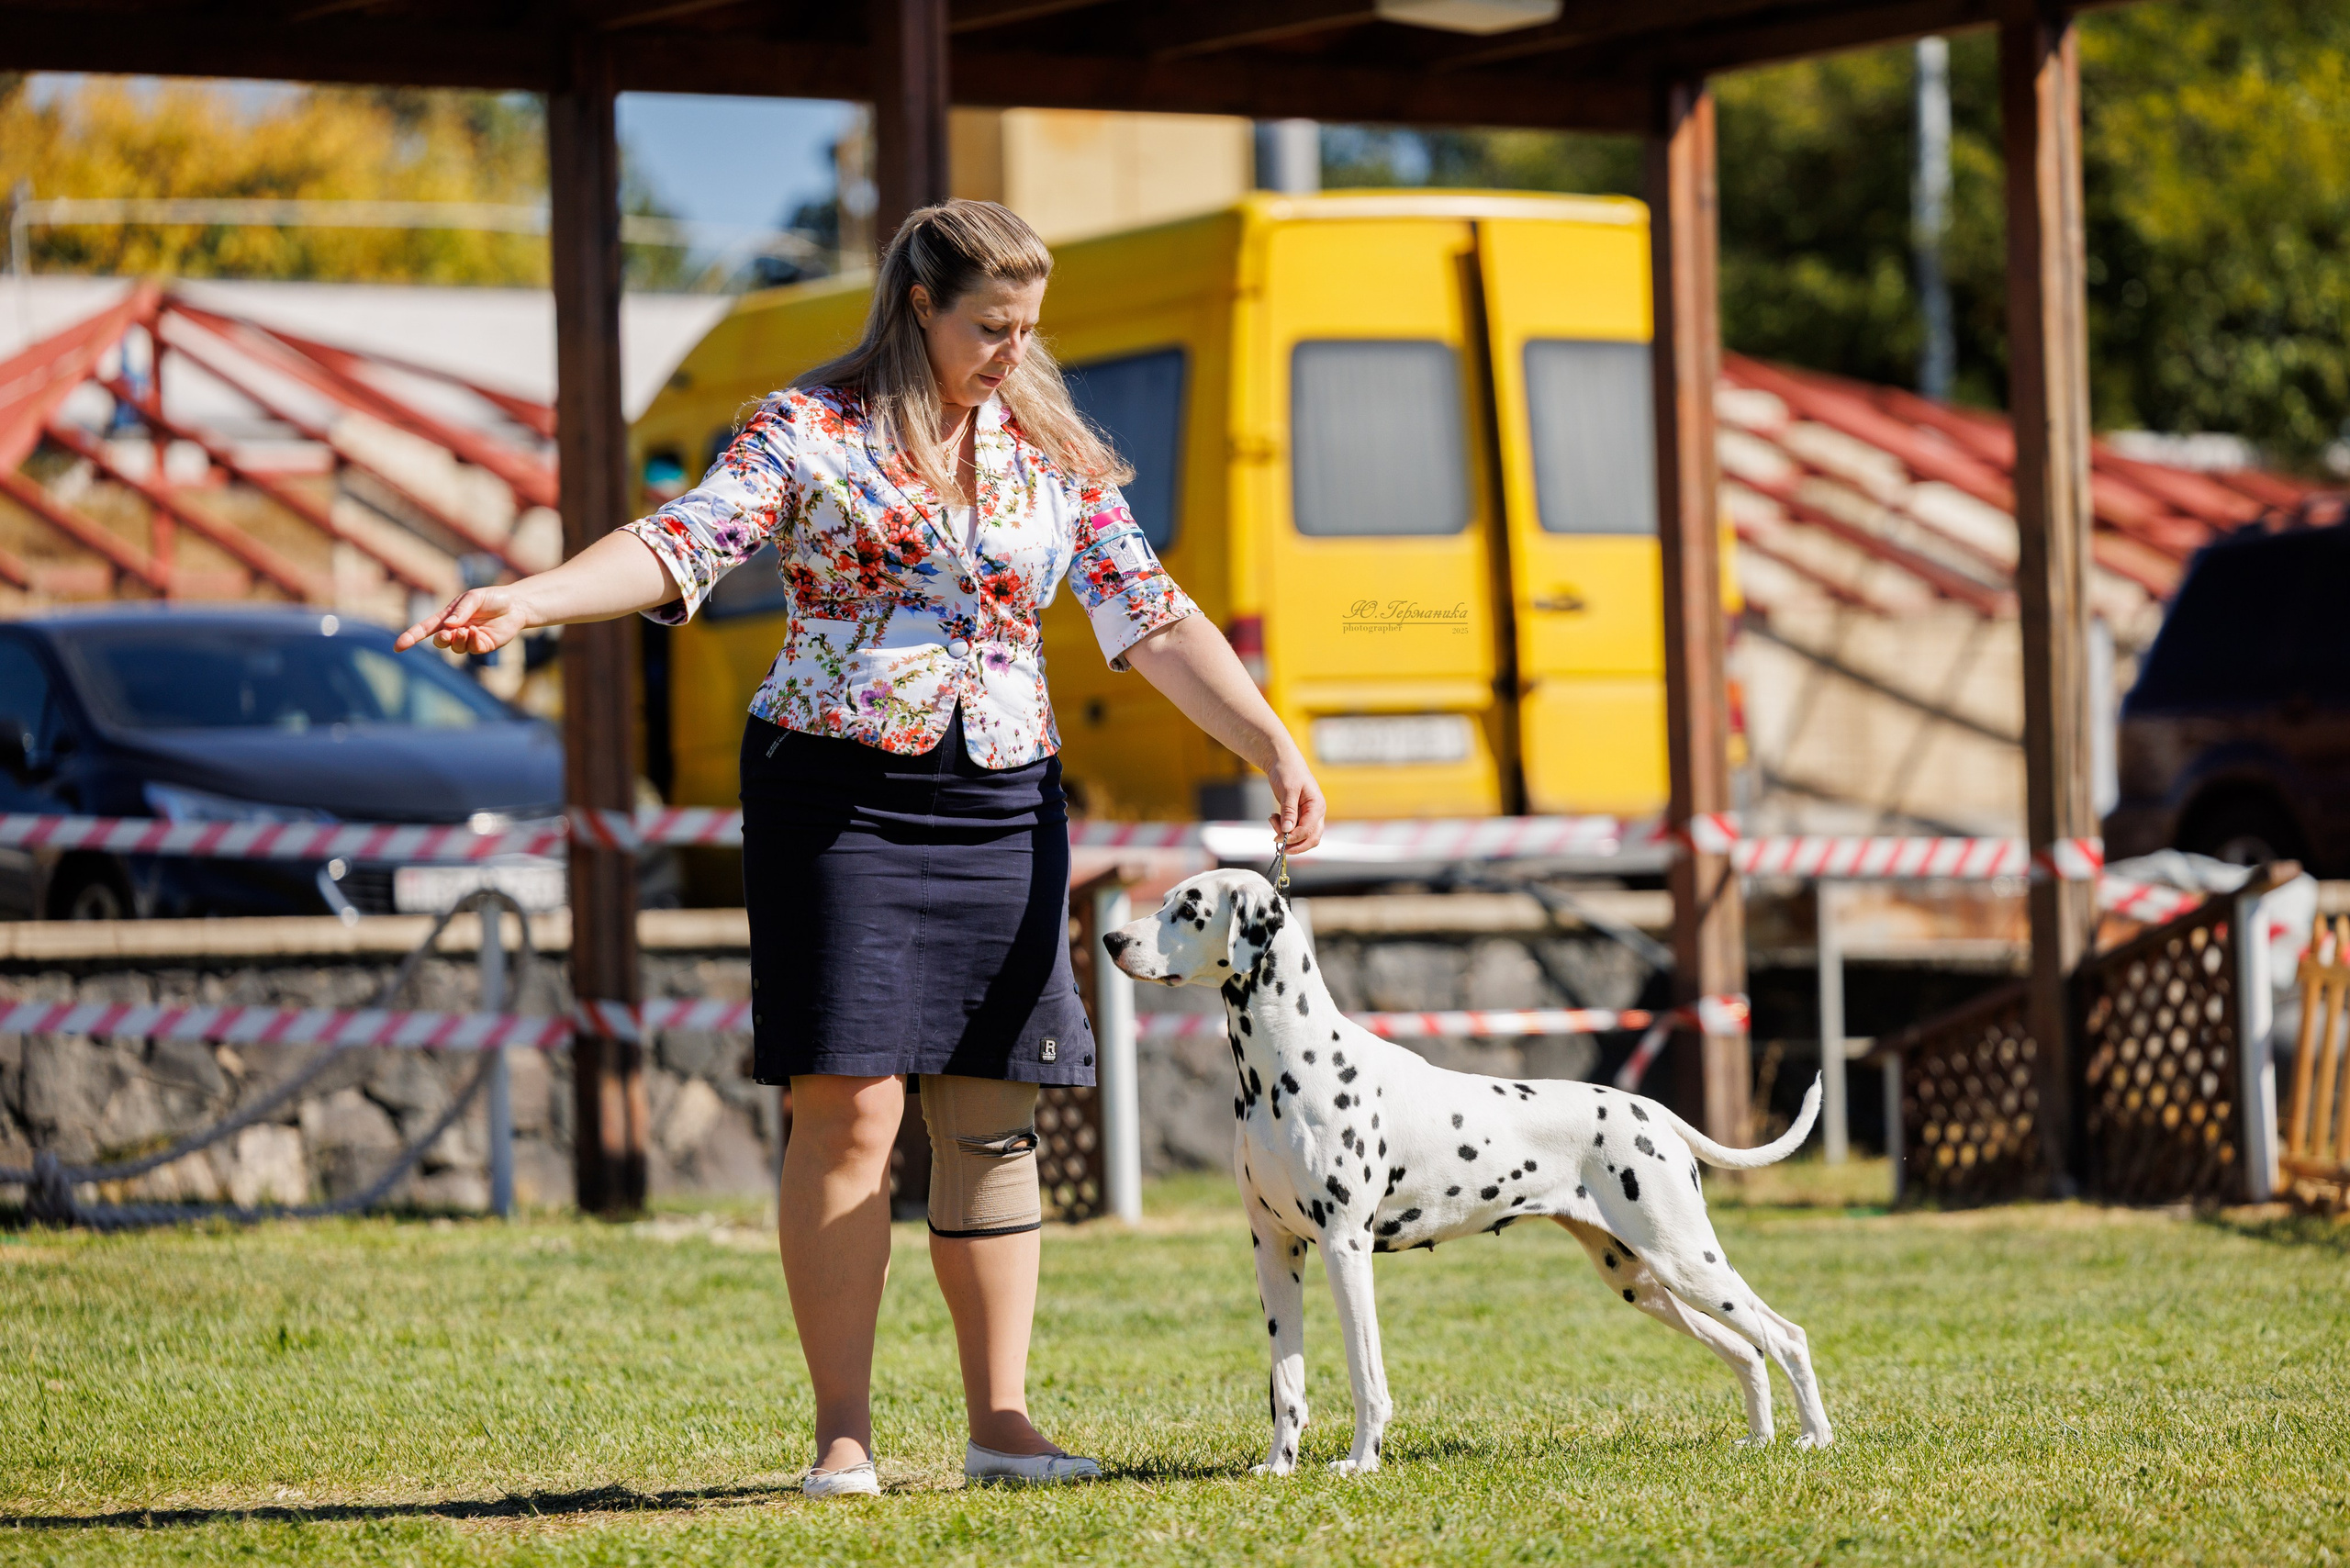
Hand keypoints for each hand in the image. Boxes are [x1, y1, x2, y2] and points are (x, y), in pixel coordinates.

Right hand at [394, 588, 530, 655]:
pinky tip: (478, 633)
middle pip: (439, 642)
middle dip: (441, 640)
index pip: (425, 628)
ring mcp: (470, 639)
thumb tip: (449, 625)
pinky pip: (473, 649)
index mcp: (448, 616)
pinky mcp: (483, 646)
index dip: (411, 637)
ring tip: (469, 629)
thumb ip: (462, 610)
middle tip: (448, 634)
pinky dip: (472, 642)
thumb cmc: (492, 598)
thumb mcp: (474, 597)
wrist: (516, 605)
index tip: (398, 646)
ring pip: (456, 648)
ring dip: (459, 640)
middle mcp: (456, 630)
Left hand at [1265, 746, 1326, 853]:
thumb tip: (1287, 830)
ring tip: (1273, 820)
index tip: (1278, 837)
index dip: (1294, 837)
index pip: (1309, 830)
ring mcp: (1309, 815)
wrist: (1283, 761)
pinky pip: (1295, 830)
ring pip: (1303, 837)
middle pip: (1311, 839)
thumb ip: (1289, 811)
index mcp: (1317, 806)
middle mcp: (1316, 813)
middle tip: (1276, 840)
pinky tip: (1274, 818)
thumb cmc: (1288, 771)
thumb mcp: (1288, 789)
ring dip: (1287, 836)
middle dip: (1295, 844)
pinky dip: (1284, 829)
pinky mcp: (1300, 816)